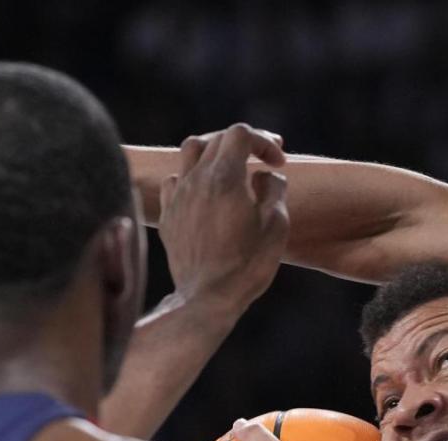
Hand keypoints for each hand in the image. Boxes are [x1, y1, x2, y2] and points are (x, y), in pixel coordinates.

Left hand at [157, 124, 290, 312]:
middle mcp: (197, 180)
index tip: (278, 163)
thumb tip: (264, 176)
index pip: (241, 134)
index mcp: (225, 179)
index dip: (264, 141)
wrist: (207, 299)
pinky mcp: (169, 216)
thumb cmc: (248, 265)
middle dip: (245, 144)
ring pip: (191, 152)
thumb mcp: (276, 226)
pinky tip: (205, 194)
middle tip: (264, 161)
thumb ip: (274, 190)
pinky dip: (193, 178)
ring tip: (231, 170)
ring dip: (214, 153)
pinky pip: (175, 180)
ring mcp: (179, 197)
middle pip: (217, 139)